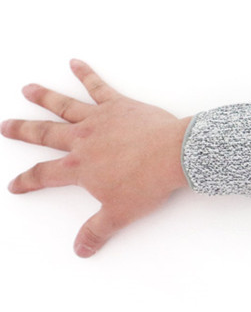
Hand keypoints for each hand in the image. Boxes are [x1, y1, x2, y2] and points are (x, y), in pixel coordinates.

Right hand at [2, 60, 190, 257]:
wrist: (173, 155)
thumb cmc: (147, 183)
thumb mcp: (119, 214)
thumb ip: (97, 231)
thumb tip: (81, 249)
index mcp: (79, 168)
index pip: (45, 175)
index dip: (27, 181)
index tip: (15, 184)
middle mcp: (82, 140)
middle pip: (45, 134)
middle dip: (23, 130)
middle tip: (5, 125)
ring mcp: (100, 119)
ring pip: (65, 105)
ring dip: (44, 96)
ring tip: (27, 88)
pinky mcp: (119, 104)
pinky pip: (98, 86)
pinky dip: (86, 73)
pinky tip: (75, 62)